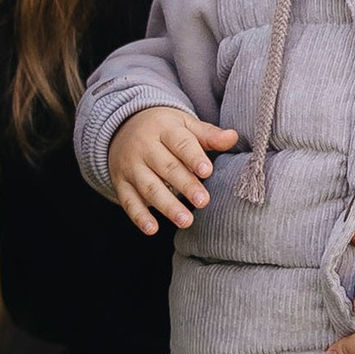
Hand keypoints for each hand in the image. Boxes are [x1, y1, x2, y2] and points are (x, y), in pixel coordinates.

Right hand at [105, 106, 239, 235]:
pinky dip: (139, 216)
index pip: (180, 143)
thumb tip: (233, 137)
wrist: (122, 127)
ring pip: (149, 186)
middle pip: (166, 167)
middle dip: (185, 185)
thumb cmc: (164, 129)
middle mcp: (144, 146)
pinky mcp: (121, 183)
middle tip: (204, 201)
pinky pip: (128, 201)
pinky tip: (152, 229)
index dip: (193, 157)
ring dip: (167, 205)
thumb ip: (208, 135)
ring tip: (186, 221)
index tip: (207, 171)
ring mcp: (130, 166)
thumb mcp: (184, 125)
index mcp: (163, 128)